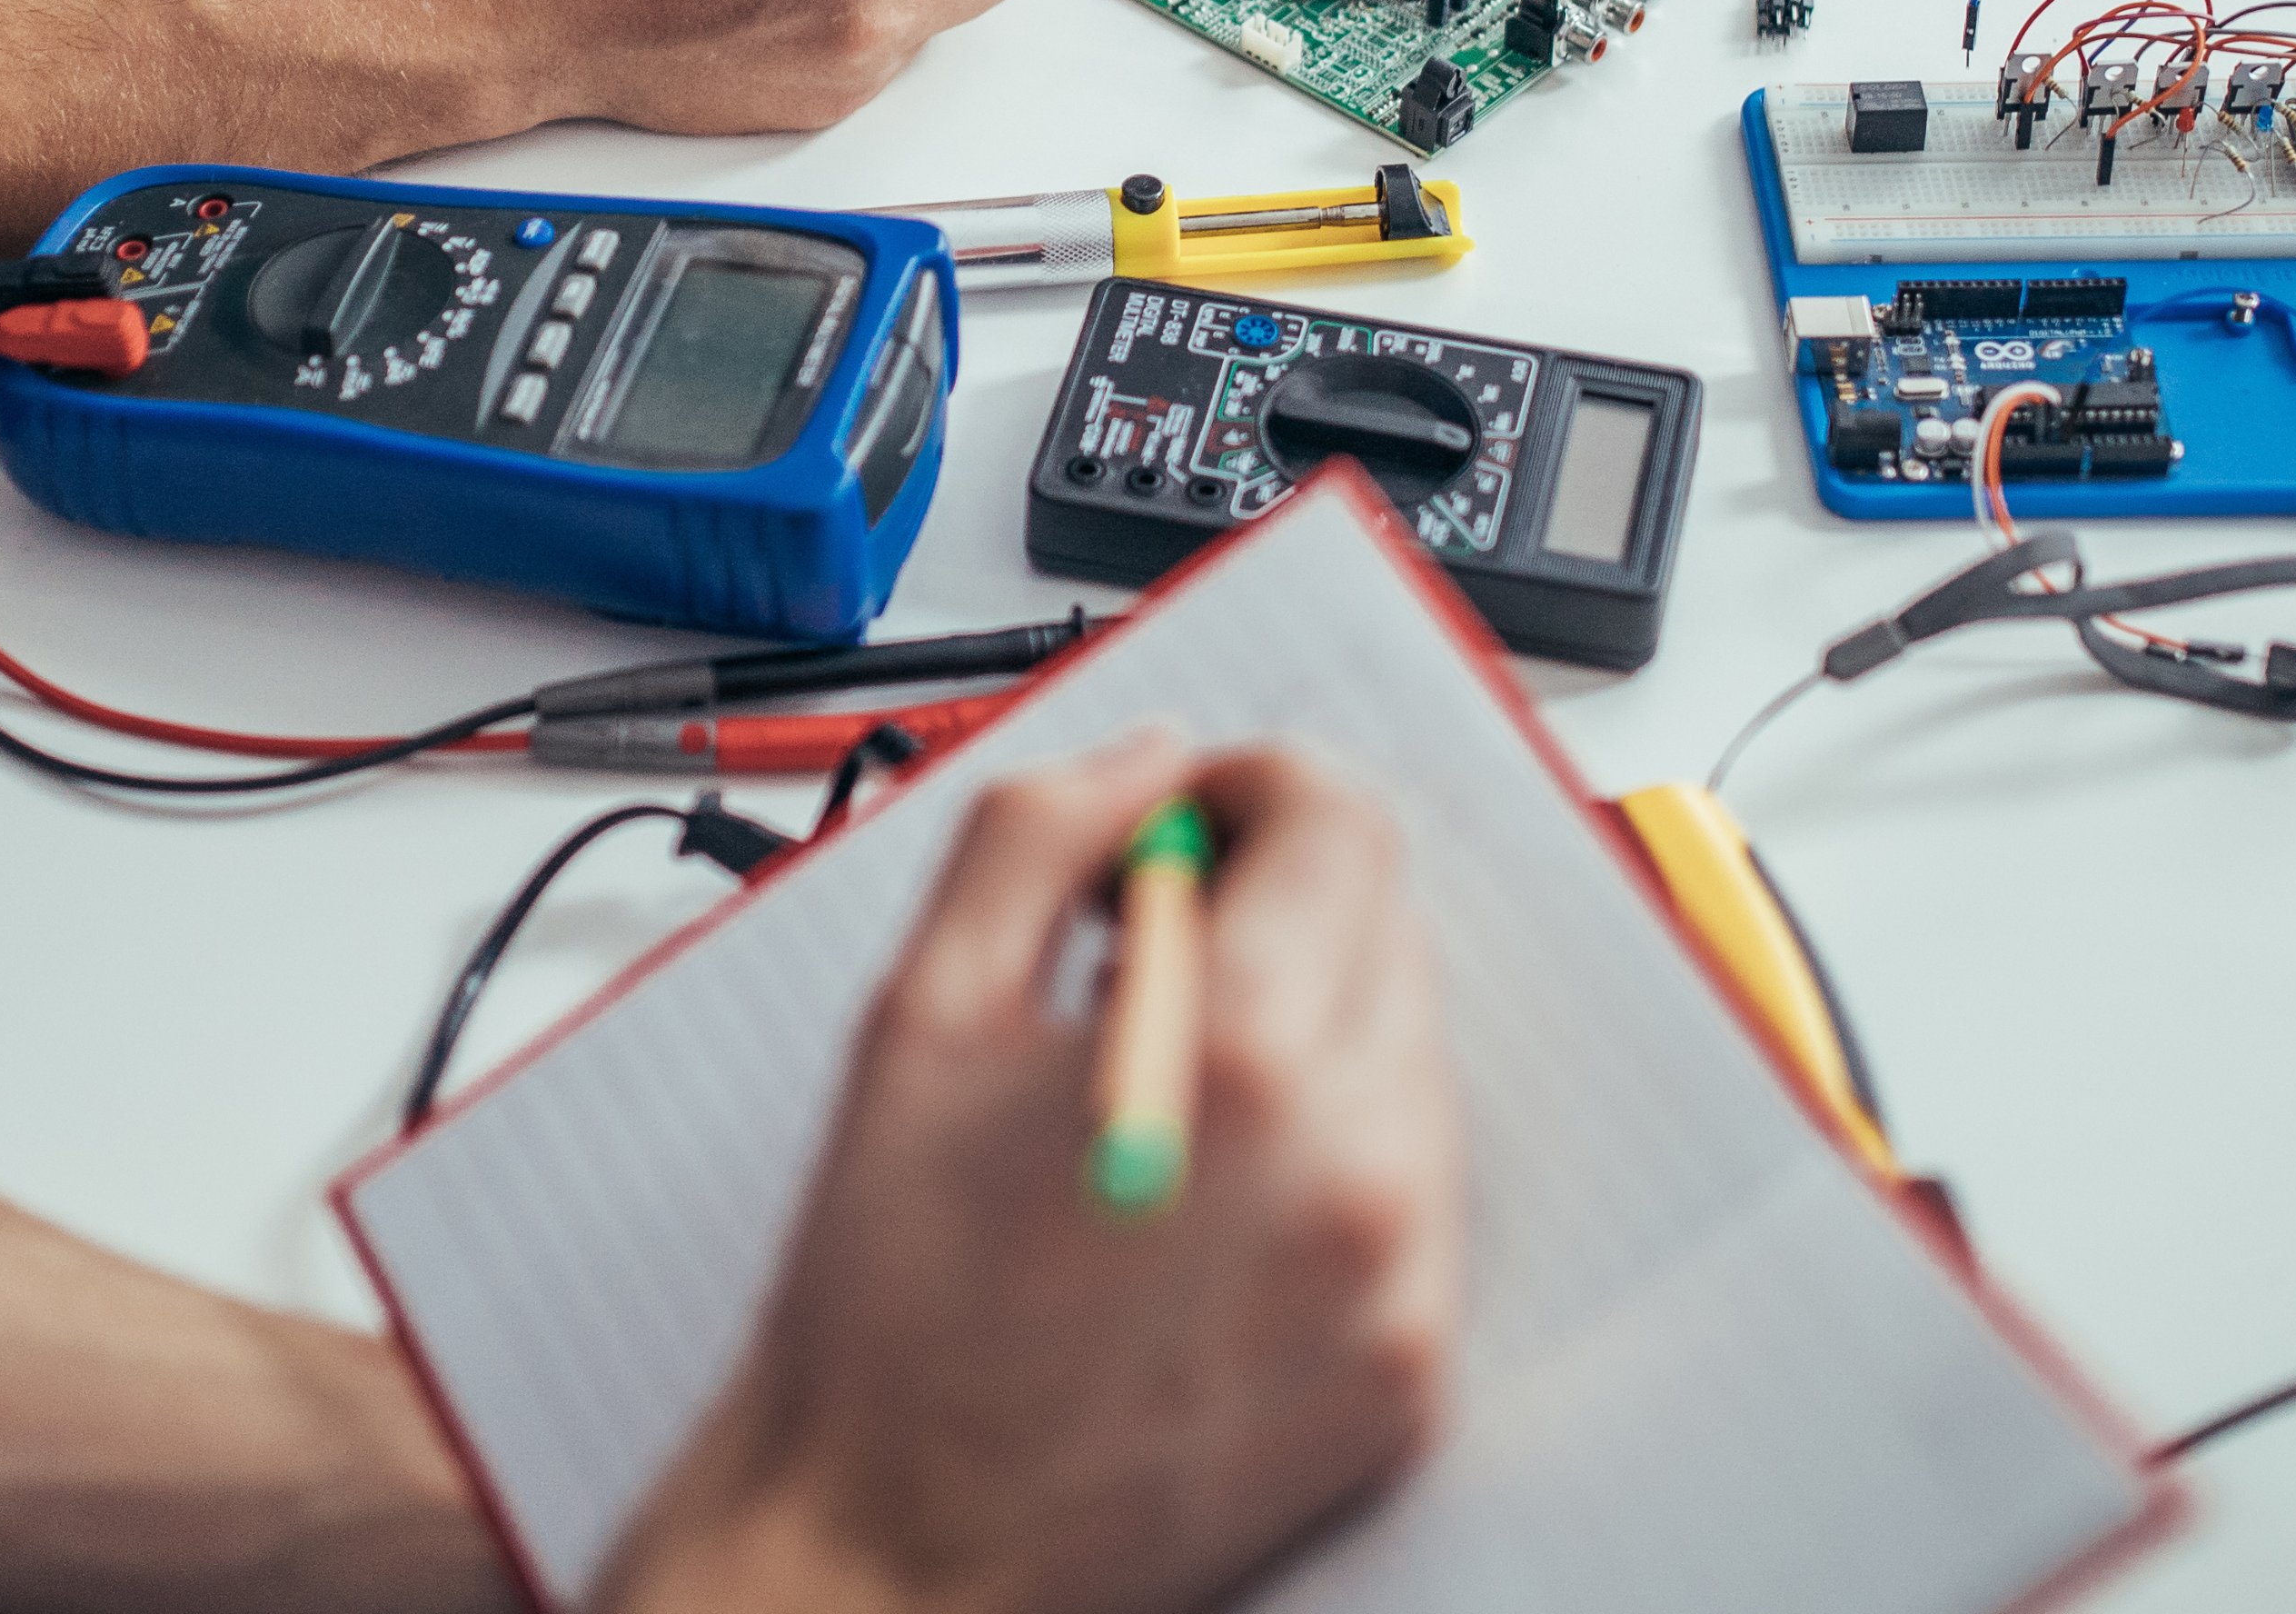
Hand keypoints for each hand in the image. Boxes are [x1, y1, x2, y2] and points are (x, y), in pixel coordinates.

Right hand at [595, 737, 1462, 1613]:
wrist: (890, 1553)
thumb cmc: (884, 1314)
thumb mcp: (921, 1016)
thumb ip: (1041, 834)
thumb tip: (1150, 761)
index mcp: (1242, 1062)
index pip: (1344, 825)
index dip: (1256, 783)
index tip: (1192, 812)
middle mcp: (1355, 1175)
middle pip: (1392, 929)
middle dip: (1276, 902)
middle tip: (1147, 951)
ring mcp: (1398, 1290)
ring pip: (1409, 1061)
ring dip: (1308, 1030)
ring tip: (1163, 1094)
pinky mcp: (1409, 1382)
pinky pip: (1411, 1200)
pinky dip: (1330, 1163)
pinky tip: (1207, 1201)